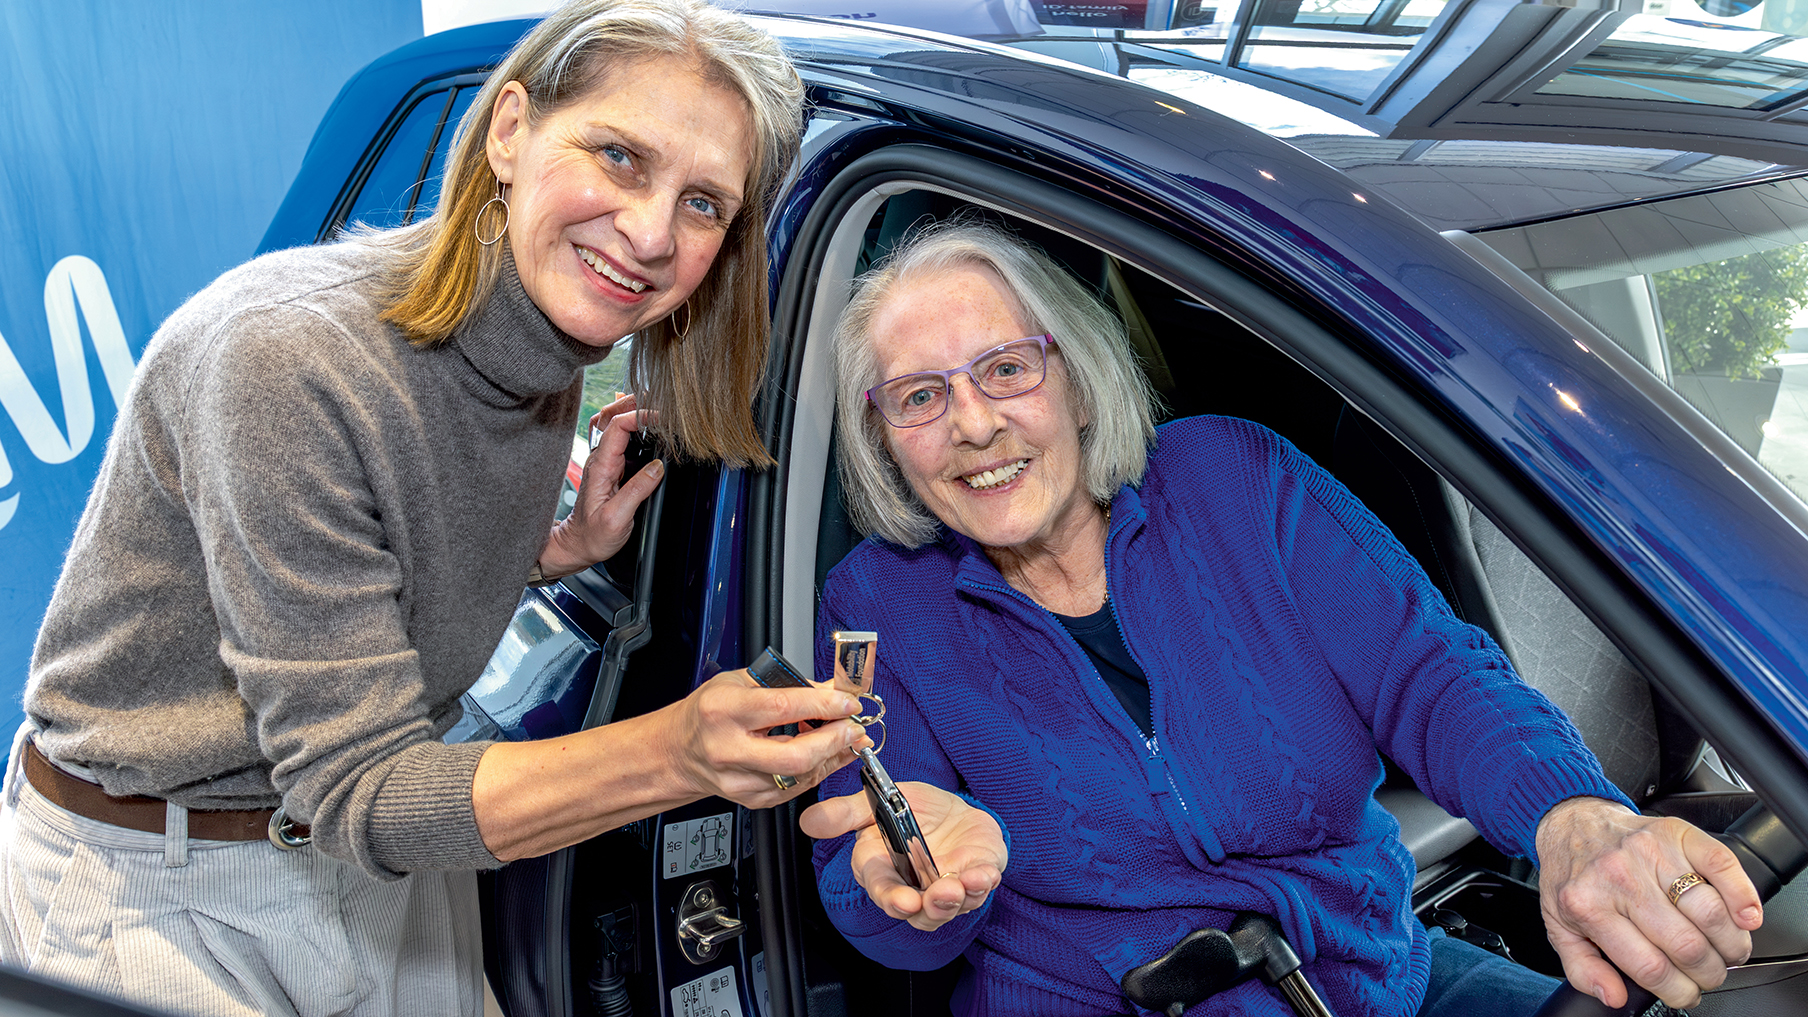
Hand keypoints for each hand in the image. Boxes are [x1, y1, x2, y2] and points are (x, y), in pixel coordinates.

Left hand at [538, 393, 662, 575]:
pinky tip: (649, 427)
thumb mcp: (617, 518)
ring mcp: (606, 462)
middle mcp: (601, 459)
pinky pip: (622, 439)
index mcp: (601, 467)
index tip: (662, 417)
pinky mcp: (612, 468)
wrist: (577, 545)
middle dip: (636, 403)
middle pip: (614, 416)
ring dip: (634, 410)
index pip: (618, 426)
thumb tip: (658, 468)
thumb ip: (637, 491)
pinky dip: (635, 426)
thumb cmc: (593, 536)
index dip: (640, 415)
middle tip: (661, 400)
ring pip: (616, 424)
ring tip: (656, 407)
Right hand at [665, 670, 872, 809]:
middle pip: (795, 756)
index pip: (783, 708)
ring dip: (831, 757)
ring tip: (846, 740)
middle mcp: (729, 748)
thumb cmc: (708, 712)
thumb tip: (831, 687)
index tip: (847, 701)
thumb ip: (789, 684)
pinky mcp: (749, 798)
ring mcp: (738, 779)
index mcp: (724, 710)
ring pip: (799, 777)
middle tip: (853, 727)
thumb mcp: (742, 681)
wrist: (679, 750)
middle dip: (834, 740)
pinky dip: (816, 772)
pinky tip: (826, 757)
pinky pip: (794, 789)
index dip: (823, 705)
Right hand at [800, 782, 1005, 931]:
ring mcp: (948, 886)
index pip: (883, 891)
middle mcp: (916, 886)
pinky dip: (984, 884)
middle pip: (919, 912)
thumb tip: (808, 820)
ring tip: (964, 884)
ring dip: (959, 900)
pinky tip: (985, 874)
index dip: (892, 899)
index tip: (905, 901)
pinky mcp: (977, 876)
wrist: (952, 806)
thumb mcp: (878, 801)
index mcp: (885, 870)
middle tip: (940, 894)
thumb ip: (846, 813)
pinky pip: (981, 888)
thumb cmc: (911, 809)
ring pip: (951, 908)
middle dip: (931, 907)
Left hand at [1536, 796, 1762, 1008]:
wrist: (1573, 824)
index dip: (1678, 992)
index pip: (1650, 966)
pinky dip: (1744, 896)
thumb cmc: (1573, 878)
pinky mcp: (1676, 833)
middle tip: (1708, 975)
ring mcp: (1651, 853)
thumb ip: (1583, 969)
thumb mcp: (1559, 927)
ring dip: (1730, 944)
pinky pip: (1722, 864)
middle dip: (1708, 973)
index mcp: (1590, 906)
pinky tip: (1746, 917)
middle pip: (1686, 944)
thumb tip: (1613, 996)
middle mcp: (1621, 877)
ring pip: (1710, 911)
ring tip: (1727, 951)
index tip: (1686, 995)